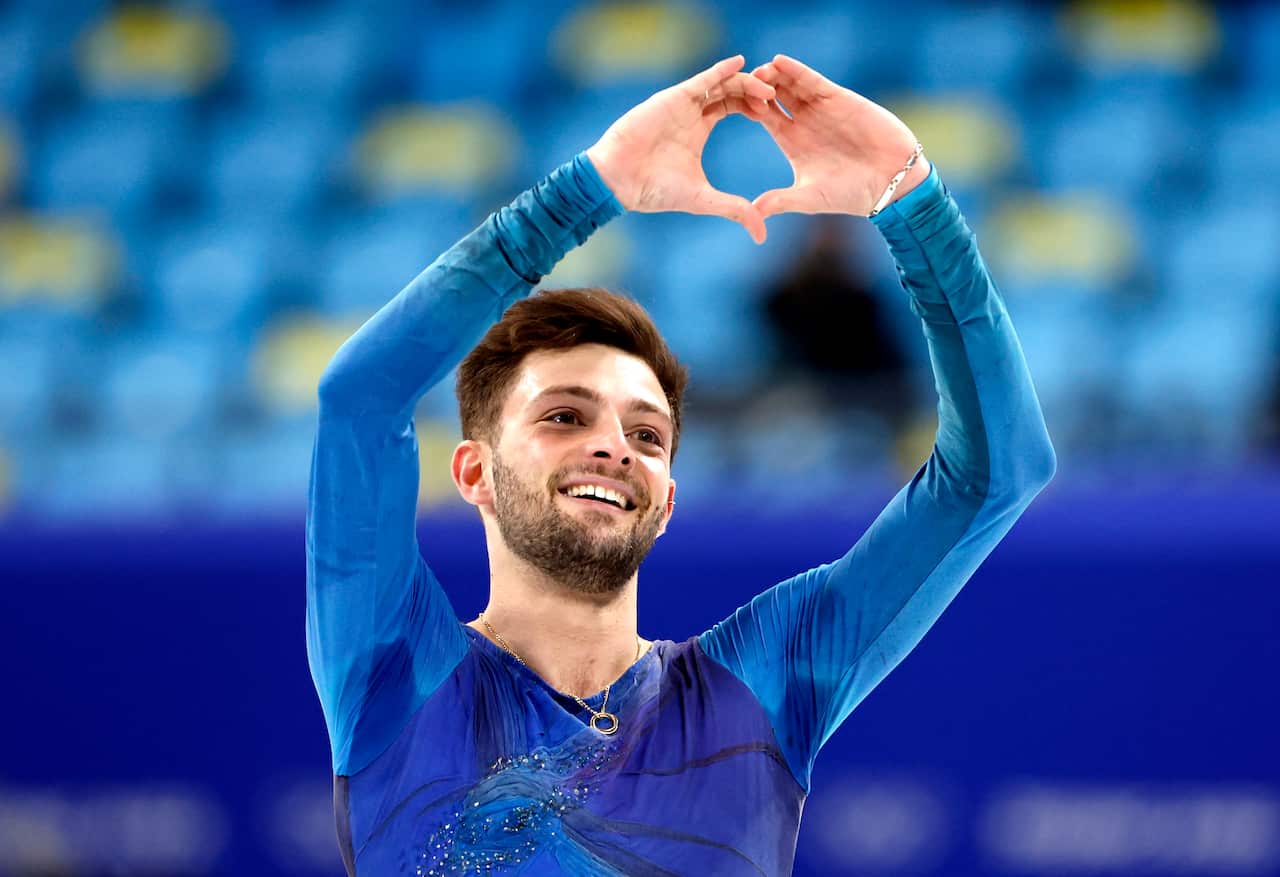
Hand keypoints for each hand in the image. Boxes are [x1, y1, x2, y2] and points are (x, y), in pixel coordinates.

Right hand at [586, 55, 776, 243]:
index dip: (755, 107)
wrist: (620, 180)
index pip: (734, 107)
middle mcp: (692, 113)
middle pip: (731, 91)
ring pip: (721, 82)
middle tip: (776, 98)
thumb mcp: (704, 200)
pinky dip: (721, 69)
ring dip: (745, 82)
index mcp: (700, 130)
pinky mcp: (673, 98)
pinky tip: (741, 62)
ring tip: (768, 88)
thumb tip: (762, 234)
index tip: (775, 113)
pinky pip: (702, 79)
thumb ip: (734, 210)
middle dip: (755, 91)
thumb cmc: (655, 190)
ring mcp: (682, 103)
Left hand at [749, 54, 930, 218]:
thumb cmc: (851, 194)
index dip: (746, 108)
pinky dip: (796, 70)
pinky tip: (779, 62)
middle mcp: (803, 122)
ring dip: (772, 75)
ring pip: (790, 84)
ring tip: (754, 70)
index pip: (763, 117)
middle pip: (773, 96)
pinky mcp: (838, 99)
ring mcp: (820, 109)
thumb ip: (781, 201)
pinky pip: (812, 80)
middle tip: (737, 81)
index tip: (725, 102)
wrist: (891, 181)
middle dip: (756, 86)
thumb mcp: (810, 197)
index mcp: (791, 142)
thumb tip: (752, 211)